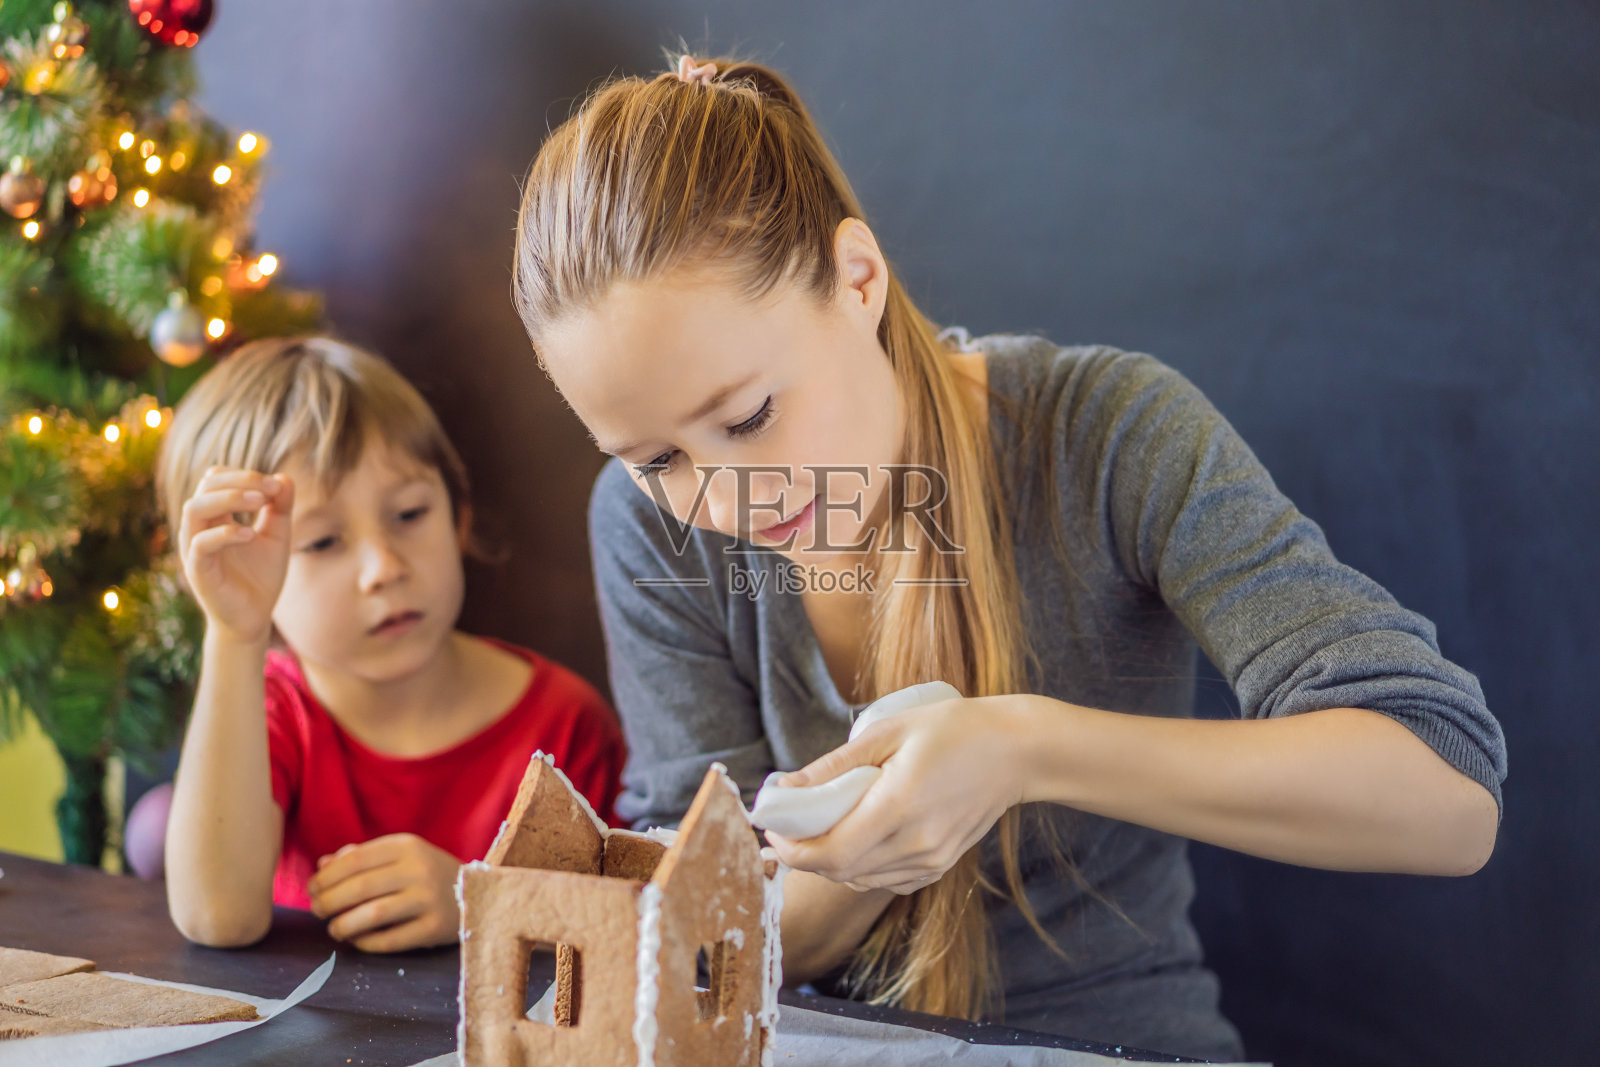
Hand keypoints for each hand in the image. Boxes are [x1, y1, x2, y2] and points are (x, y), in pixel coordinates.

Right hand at [177, 467, 293, 645]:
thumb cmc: (261, 576)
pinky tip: (251, 534)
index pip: (216, 478)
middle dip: (240, 480)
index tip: (276, 486)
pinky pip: (200, 543)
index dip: (244, 475)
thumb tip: (284, 477)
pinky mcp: (197, 570)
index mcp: (216, 516)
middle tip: (270, 489)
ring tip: (260, 502)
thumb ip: (280, 508)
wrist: (253, 618)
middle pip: (205, 486)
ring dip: (229, 498)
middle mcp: (200, 527)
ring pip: (195, 508)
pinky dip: (225, 532)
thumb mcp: (277, 536)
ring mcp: (194, 548)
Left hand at [306, 834, 460, 952]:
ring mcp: (429, 899)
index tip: (312, 889)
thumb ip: (362, 857)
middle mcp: (419, 869)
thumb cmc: (428, 874)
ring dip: (343, 925)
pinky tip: (357, 941)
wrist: (479, 894)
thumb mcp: (401, 856)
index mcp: (407, 846)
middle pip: (359, 887)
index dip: (326, 876)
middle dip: (328, 902)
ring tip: (334, 929)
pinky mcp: (434, 928)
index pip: (354, 859)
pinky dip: (366, 943)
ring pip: (372, 915)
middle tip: (317, 911)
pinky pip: (390, 940)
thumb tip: (322, 866)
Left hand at [763, 695, 1030, 893]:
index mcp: (898, 807)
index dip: (790, 848)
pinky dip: (860, 865)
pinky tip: (858, 835)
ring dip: (829, 859)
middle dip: (803, 853)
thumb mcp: (887, 730)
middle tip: (789, 822)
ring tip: (821, 823)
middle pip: (837, 871)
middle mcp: (915, 844)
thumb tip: (785, 789)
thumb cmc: (952, 729)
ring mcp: (930, 860)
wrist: (1015, 752)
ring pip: (858, 879)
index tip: (774, 825)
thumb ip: (834, 765)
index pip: (827, 854)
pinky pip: (884, 879)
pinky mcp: (939, 866)